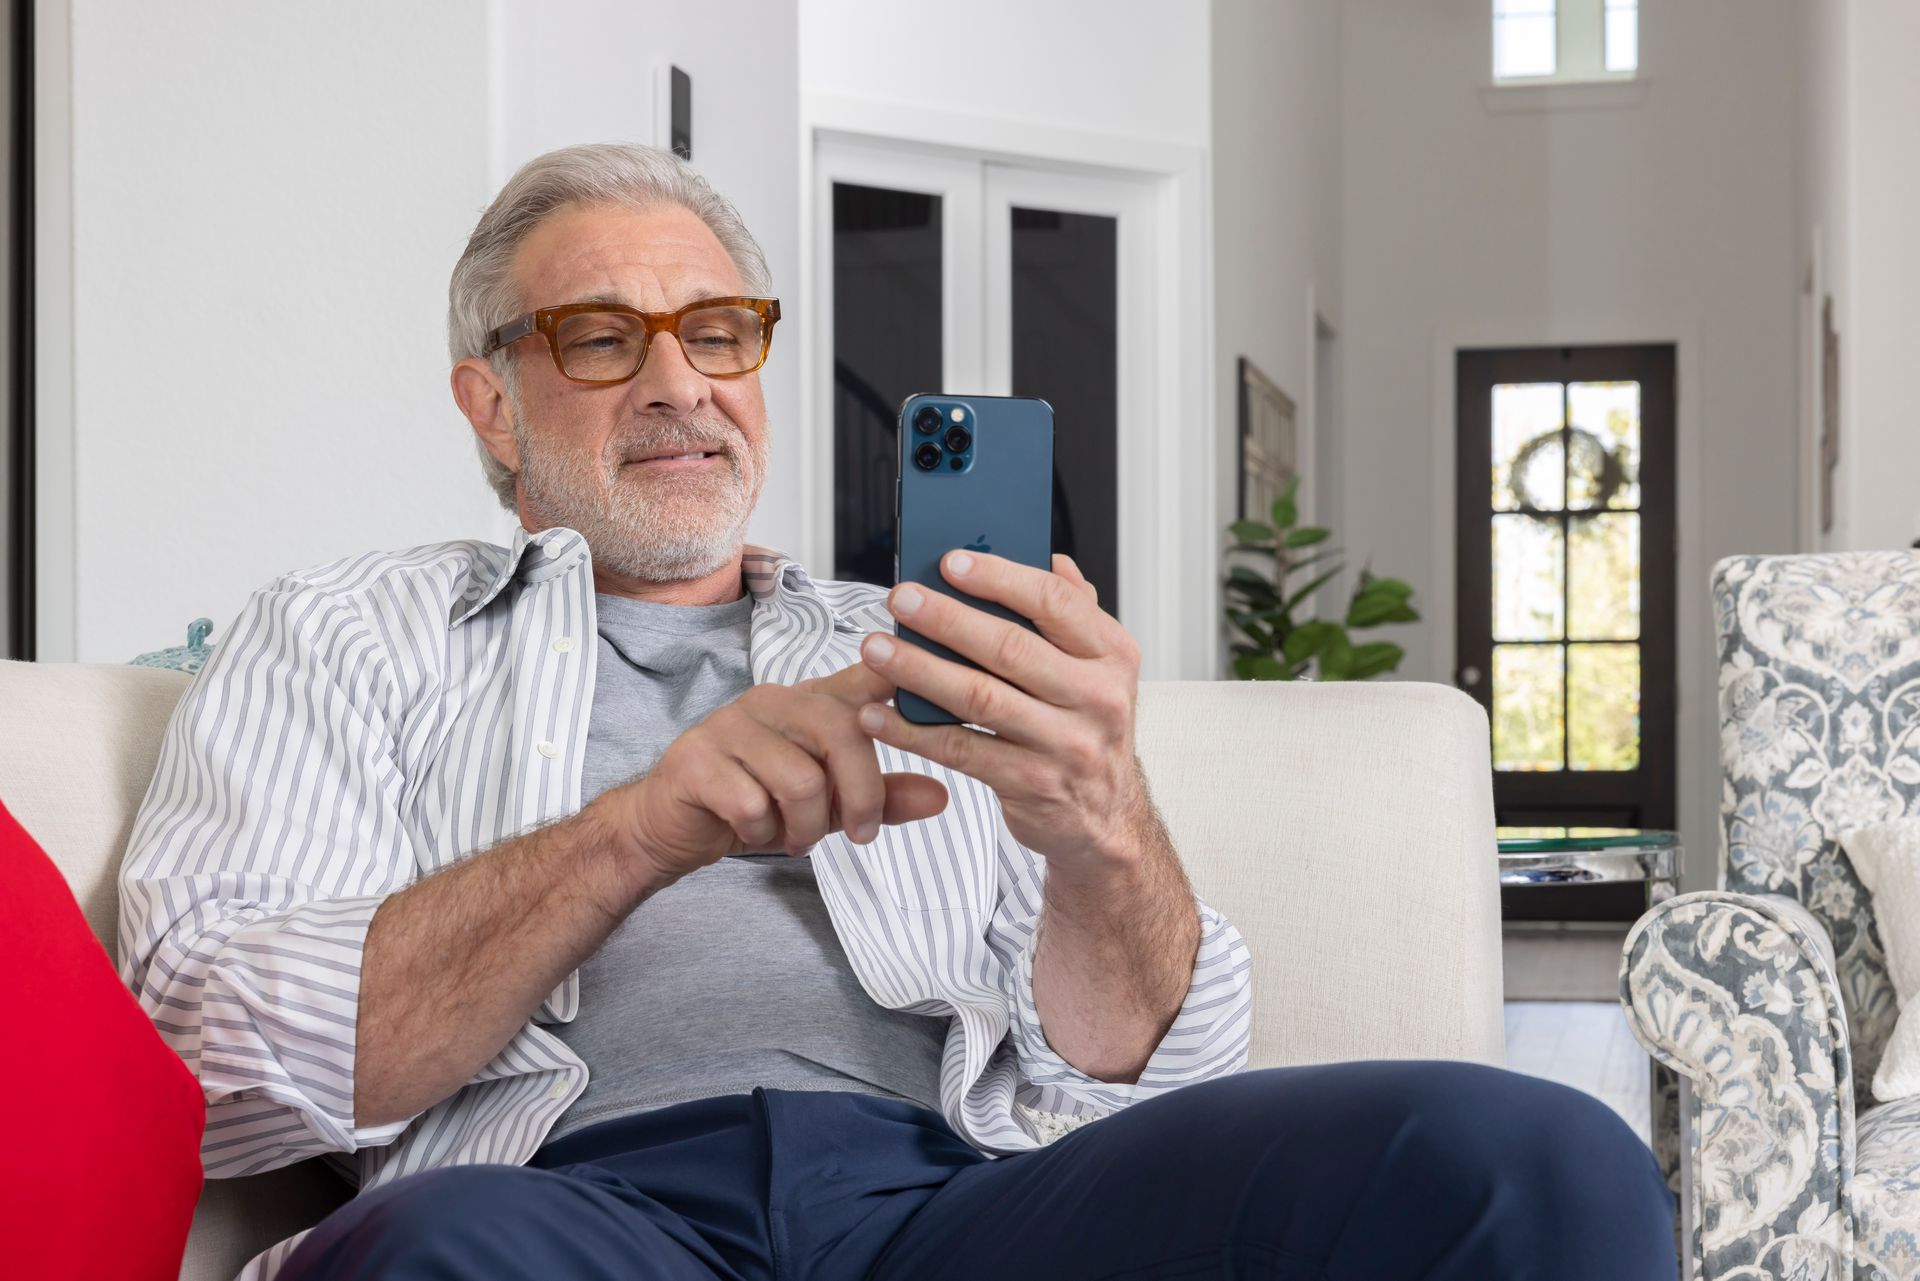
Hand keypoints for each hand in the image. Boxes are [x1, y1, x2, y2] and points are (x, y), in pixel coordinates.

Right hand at [605, 661, 949, 882]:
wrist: (670, 827)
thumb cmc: (755, 805)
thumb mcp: (828, 805)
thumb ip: (881, 797)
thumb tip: (940, 795)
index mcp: (809, 703)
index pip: (862, 676)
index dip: (895, 673)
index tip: (926, 677)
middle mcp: (773, 701)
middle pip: (843, 734)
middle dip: (862, 796)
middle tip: (857, 834)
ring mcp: (731, 725)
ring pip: (800, 779)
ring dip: (805, 826)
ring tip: (793, 837)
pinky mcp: (696, 758)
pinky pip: (751, 802)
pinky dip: (761, 832)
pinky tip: (752, 831)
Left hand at [855, 551, 1148, 872]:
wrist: (1104, 818)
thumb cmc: (1088, 729)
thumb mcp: (1099, 668)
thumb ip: (1075, 614)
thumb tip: (1051, 559)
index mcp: (1112, 655)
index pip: (1055, 602)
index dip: (999, 578)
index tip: (950, 562)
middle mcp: (1098, 698)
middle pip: (1011, 648)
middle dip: (946, 619)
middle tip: (900, 599)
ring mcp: (1067, 744)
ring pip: (980, 698)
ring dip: (920, 670)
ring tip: (877, 650)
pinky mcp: (1032, 784)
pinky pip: (961, 750)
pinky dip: (913, 731)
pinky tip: (879, 714)